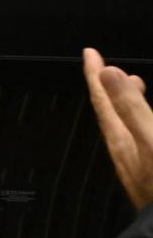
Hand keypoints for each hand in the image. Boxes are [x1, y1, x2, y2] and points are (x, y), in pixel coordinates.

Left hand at [85, 47, 152, 212]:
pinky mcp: (152, 183)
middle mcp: (128, 156)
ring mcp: (142, 172)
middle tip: (115, 70)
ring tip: (138, 92)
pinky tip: (151, 139)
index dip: (96, 75)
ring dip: (133, 110)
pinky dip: (147, 132)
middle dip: (114, 90)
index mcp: (124, 143)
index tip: (90, 54)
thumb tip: (109, 73)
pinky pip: (146, 149)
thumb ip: (132, 109)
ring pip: (131, 132)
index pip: (103, 102)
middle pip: (115, 115)